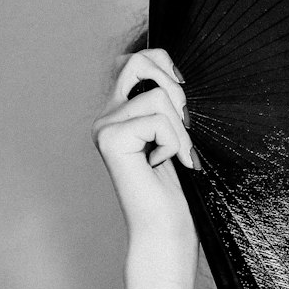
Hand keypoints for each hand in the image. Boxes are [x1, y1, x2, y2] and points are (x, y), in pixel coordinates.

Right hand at [92, 46, 197, 244]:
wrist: (166, 228)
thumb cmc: (176, 187)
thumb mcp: (175, 133)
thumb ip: (168, 102)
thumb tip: (175, 71)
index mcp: (120, 111)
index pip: (136, 60)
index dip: (164, 65)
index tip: (183, 92)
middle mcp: (106, 116)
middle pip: (138, 62)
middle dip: (172, 86)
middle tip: (183, 122)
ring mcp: (104, 127)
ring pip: (158, 96)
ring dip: (180, 129)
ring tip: (174, 156)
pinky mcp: (110, 139)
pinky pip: (158, 120)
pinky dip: (173, 143)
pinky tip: (162, 164)